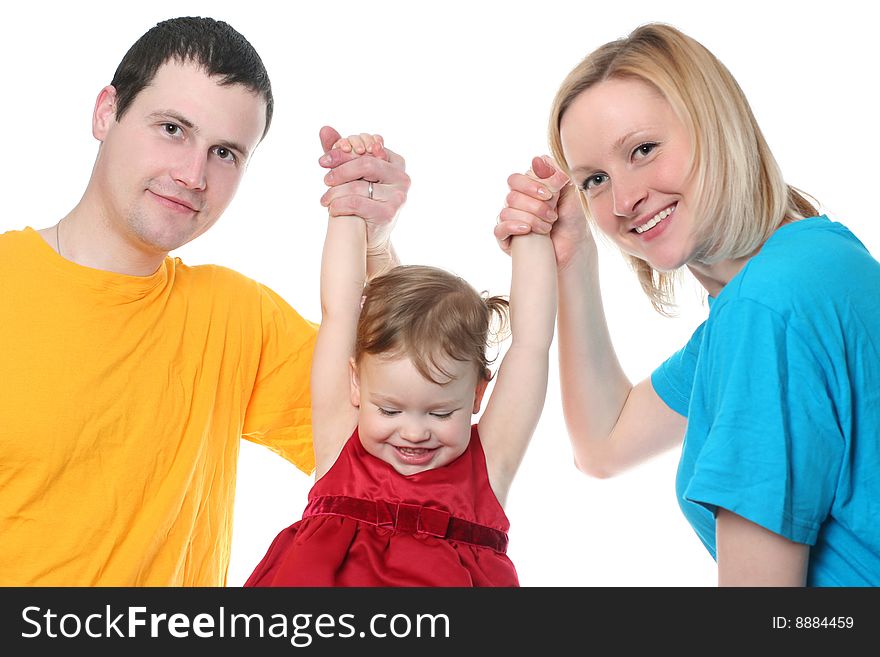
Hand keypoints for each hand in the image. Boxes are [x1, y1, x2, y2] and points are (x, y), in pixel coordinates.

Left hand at [318, 126, 409, 253]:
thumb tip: (324, 128)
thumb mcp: (353, 174)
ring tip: (324, 199)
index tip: (324, 160)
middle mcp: (402, 177)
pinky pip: (356, 203)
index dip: (344, 152)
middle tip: (324, 179)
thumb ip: (341, 151)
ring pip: (357, 185)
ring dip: (334, 192)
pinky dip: (339, 205)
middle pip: (365, 163)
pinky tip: (332, 209)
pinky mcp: (389, 213)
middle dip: (340, 170)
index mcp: (396, 161)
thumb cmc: (363, 200)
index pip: (368, 148)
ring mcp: (398, 195)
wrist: (370, 235)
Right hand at [495, 155, 591, 268]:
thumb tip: (538, 159)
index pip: (516, 180)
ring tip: (547, 228)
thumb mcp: (568, 193)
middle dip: (534, 206)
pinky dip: (513, 227)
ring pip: (507, 212)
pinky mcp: (506, 239)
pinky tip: (528, 230)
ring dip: (530, 219)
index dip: (530, 185)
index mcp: (527, 190)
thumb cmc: (572, 220)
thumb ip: (554, 175)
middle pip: (511, 196)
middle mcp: (516, 204)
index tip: (548, 194)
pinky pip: (499, 229)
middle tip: (552, 215)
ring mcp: (510, 221)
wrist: (573, 247)